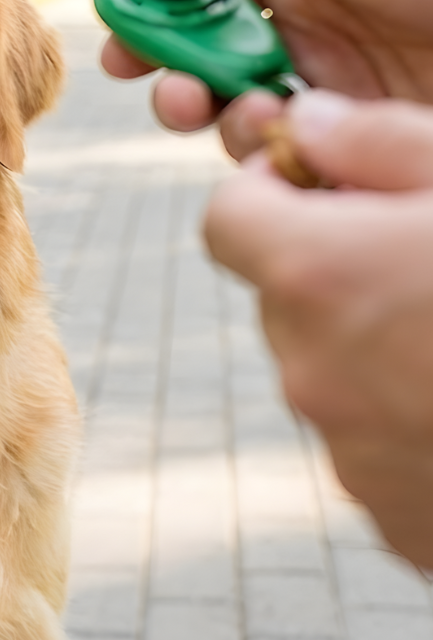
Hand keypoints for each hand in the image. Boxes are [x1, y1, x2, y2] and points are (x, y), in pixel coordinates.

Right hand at [100, 0, 432, 159]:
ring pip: (233, 107)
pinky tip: (275, 133)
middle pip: (208, 55)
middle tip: (154, 85)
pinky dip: (259, 145)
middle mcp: (308, 24)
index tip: (117, 35)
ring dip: (210, 110)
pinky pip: (279, 150)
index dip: (155, 9)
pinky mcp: (350, 140)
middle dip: (170, 71)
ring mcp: (329, 85)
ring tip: (220, 107)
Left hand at [207, 89, 432, 565]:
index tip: (323, 187)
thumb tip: (307, 123)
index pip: (226, 220)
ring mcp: (351, 456)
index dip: (265, 193)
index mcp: (321, 276)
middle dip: (330, 268)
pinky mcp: (394, 517)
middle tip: (421, 262)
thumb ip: (377, 140)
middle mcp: (313, 370)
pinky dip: (405, 416)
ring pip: (326, 368)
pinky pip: (369, 443)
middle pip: (280, 296)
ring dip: (371, 343)